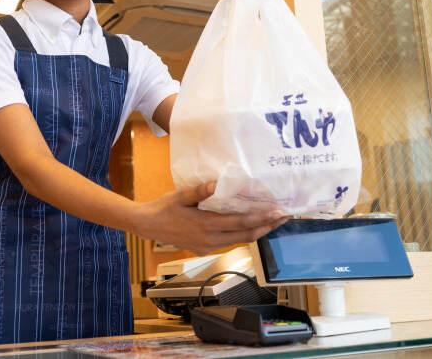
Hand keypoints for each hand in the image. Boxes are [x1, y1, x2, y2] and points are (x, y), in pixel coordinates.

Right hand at [132, 182, 286, 254]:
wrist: (148, 225)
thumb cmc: (164, 208)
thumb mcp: (181, 196)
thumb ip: (200, 191)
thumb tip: (217, 183)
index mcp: (206, 225)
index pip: (241, 223)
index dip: (262, 219)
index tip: (277, 213)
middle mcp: (210, 239)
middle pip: (246, 235)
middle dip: (267, 227)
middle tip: (284, 218)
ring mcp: (208, 246)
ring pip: (239, 240)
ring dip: (257, 231)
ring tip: (271, 222)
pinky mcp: (204, 249)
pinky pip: (228, 242)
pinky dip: (242, 234)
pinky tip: (249, 227)